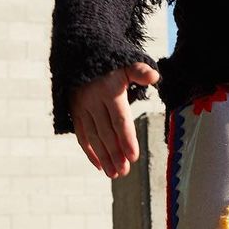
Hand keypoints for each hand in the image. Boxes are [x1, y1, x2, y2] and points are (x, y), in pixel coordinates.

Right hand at [69, 62, 160, 177]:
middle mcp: (93, 101)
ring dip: (103, 157)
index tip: (133, 156)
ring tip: (114, 174)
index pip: (120, 119)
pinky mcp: (74, 112)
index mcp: (109, 90)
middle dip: (115, 154)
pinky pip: (81, 135)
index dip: (127, 138)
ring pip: (93, 137)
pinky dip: (89, 151)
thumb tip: (154, 77)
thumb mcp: (127, 62)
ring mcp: (82, 107)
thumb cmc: (111, 62)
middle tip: (124, 172)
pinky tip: (99, 166)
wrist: (81, 54)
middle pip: (106, 132)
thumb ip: (140, 71)